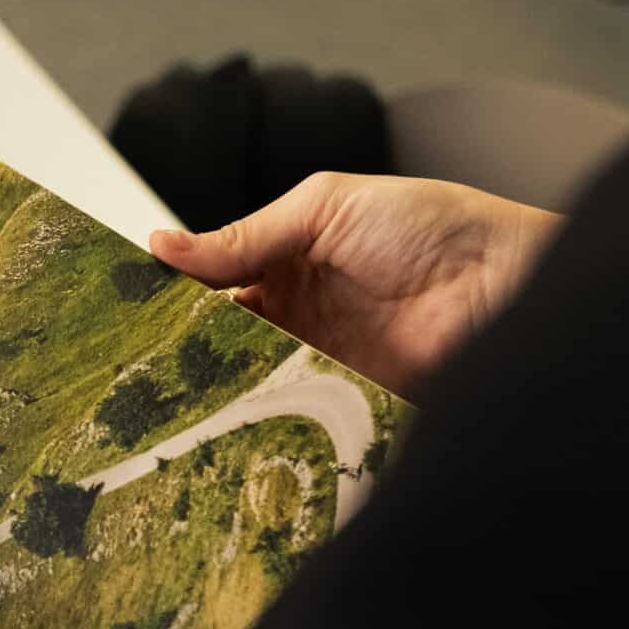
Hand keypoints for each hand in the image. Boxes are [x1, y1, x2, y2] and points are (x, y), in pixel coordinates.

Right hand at [151, 172, 562, 397]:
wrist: (506, 283)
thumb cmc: (431, 226)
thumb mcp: (326, 209)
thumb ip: (245, 234)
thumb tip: (162, 245)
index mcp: (286, 255)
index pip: (211, 278)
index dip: (170, 292)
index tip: (122, 307)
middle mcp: (295, 310)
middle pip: (219, 336)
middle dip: (179, 348)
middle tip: (127, 363)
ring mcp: (314, 358)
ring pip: (243, 379)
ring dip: (211, 385)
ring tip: (161, 396)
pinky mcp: (338, 401)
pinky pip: (284, 414)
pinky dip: (254, 418)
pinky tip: (221, 420)